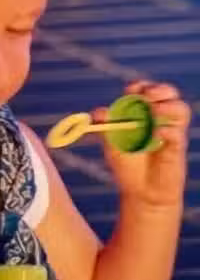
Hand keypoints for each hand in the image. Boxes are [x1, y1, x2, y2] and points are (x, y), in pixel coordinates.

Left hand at [97, 81, 189, 208]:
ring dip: (167, 106)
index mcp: (140, 111)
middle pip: (167, 92)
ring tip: (154, 112)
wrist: (141, 192)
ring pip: (180, 108)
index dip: (138, 86)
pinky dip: (166, 130)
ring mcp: (169, 130)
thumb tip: (99, 112)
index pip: (143, 89)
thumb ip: (105, 126)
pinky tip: (155, 135)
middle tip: (147, 97)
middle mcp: (157, 117)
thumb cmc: (126, 164)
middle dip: (158, 90)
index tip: (131, 90)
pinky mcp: (177, 146)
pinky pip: (177, 132)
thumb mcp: (111, 144)